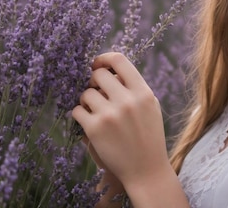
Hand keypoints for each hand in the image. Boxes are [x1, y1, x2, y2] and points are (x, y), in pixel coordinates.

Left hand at [72, 52, 170, 188]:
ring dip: (86, 100)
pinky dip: (79, 115)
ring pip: (85, 93)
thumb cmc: (147, 135)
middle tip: (96, 92)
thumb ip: (134, 87)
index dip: (104, 58)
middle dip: (94, 82)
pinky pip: (77, 111)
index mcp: (143, 92)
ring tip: (94, 111)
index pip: (119, 60)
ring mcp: (110, 114)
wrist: (146, 169)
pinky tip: (88, 122)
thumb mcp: (150, 106)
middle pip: (99, 75)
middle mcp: (127, 100)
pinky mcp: (95, 129)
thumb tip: (110, 69)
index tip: (97, 64)